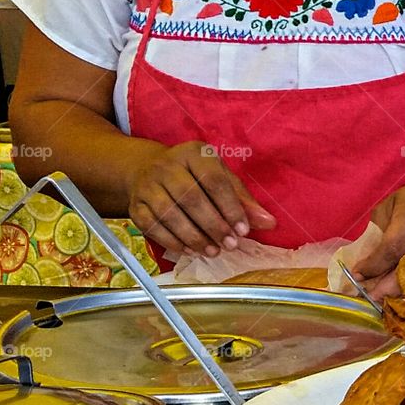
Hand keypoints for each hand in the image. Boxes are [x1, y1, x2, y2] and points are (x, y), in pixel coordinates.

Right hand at [127, 141, 275, 256]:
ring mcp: (148, 186)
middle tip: (229, 245)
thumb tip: (269, 223)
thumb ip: (242, 200)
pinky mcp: (136, 206)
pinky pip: (153, 227)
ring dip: (194, 237)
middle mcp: (167, 165)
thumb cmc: (192, 177)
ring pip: (170, 214)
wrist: (146, 171)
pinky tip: (190, 251)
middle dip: (213, 225)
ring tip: (212, 251)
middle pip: (190, 198)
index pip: (213, 179)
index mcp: (193, 153)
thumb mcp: (220, 178)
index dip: (230, 207)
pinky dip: (173, 242)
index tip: (243, 230)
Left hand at [356, 174, 404, 299]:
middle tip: (370, 297)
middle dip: (386, 286)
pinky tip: (403, 293)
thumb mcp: (393, 204)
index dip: (374, 265)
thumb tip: (365, 261)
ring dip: (401, 291)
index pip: (393, 246)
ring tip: (383, 299)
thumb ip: (378, 231)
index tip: (358, 275)